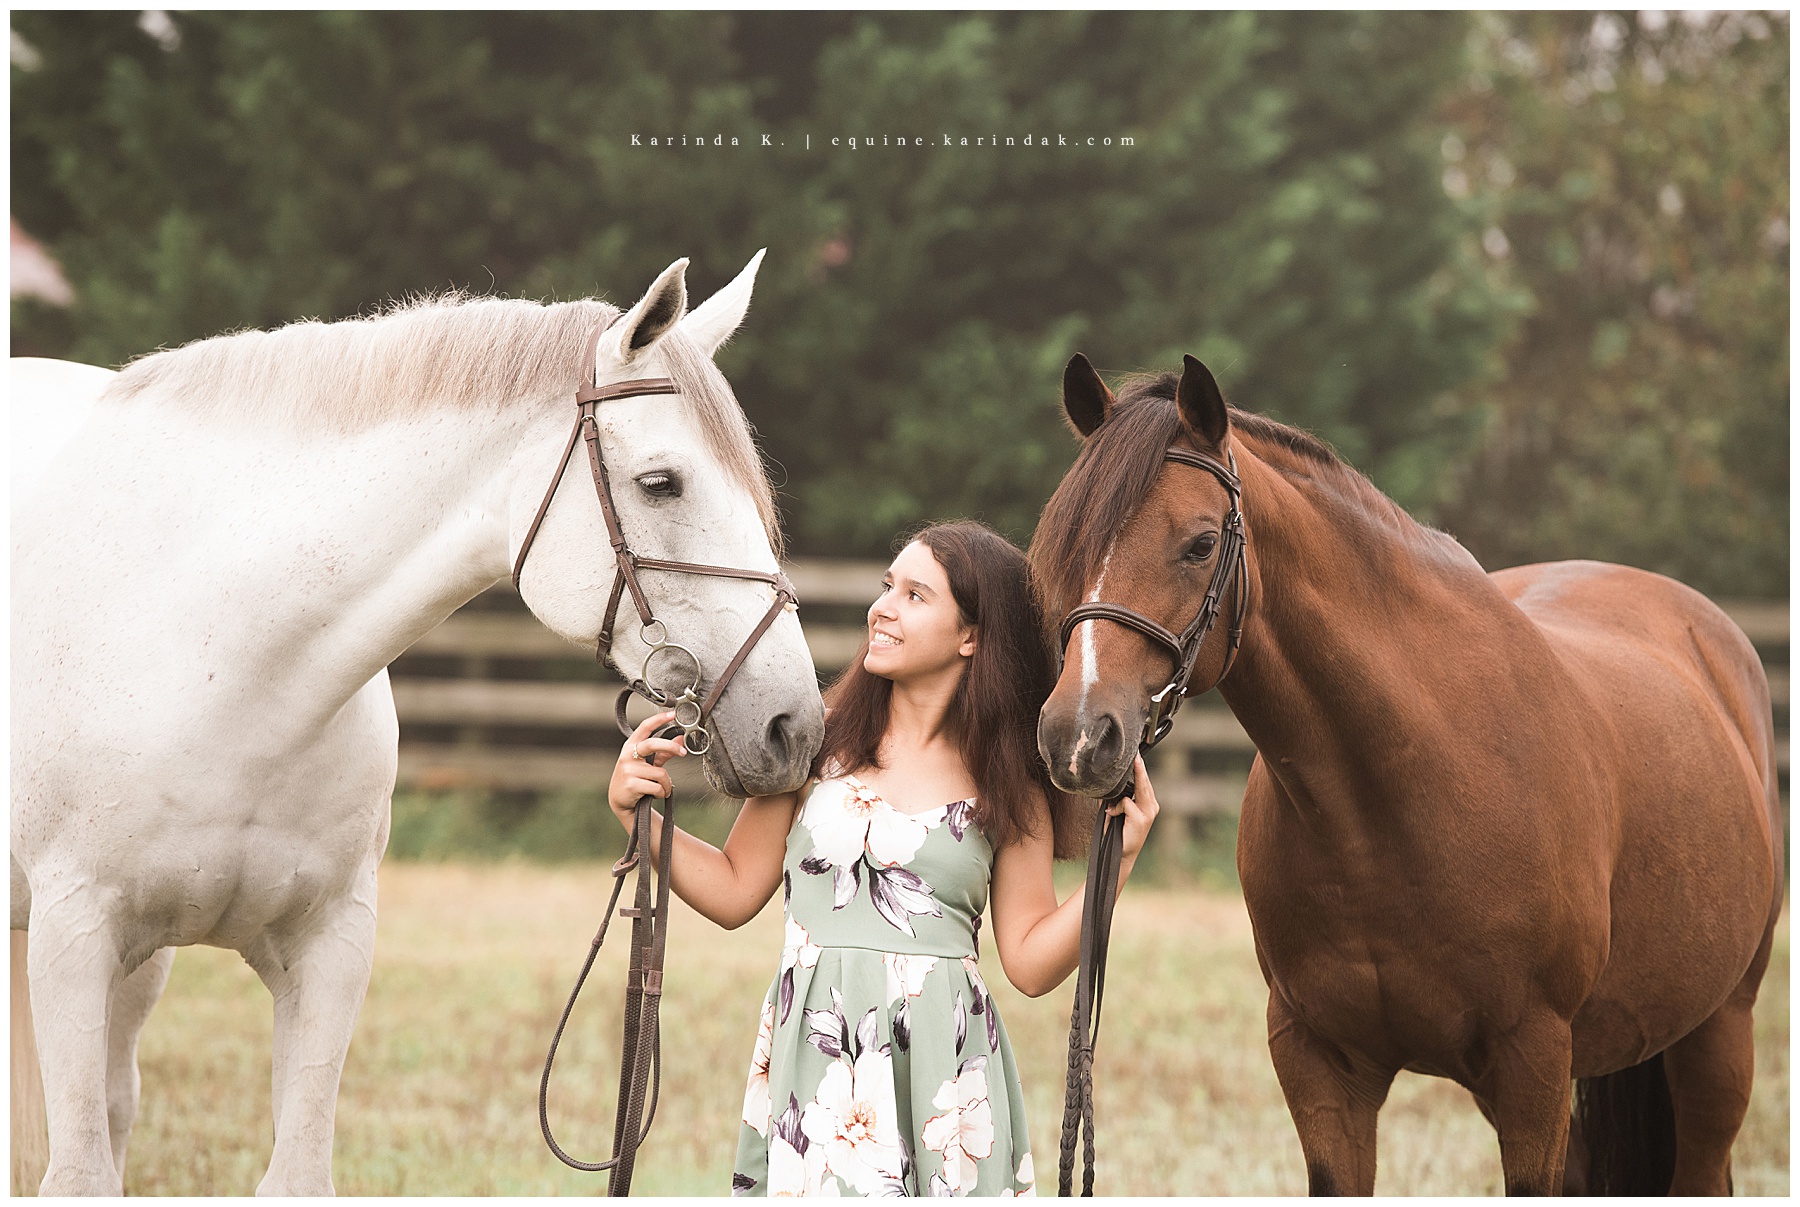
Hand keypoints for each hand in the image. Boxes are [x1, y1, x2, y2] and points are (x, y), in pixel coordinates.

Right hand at [608, 711, 687, 829]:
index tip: (673, 714)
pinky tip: (656, 794)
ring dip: (666, 784)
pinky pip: (657, 787)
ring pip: (660, 773)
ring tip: (662, 788)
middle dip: (671, 747)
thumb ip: (664, 752)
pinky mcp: (632, 785)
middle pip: (652, 744)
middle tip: (683, 753)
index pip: (644, 727)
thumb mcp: (646, 763)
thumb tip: (681, 740)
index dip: (658, 719)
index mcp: (631, 746)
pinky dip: (662, 793)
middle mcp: (628, 755)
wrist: (620, 800)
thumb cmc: (635, 778)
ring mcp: (628, 770)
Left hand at [1106, 754, 1160, 859]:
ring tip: (1123, 780)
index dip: (1140, 768)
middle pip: (1144, 782)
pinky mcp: (1140, 819)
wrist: (1120, 856)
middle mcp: (1152, 806)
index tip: (1136, 755)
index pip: (1144, 782)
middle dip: (1139, 767)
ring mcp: (1148, 813)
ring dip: (1126, 786)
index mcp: (1148, 804)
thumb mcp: (1118, 811)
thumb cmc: (1117, 833)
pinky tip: (1111, 813)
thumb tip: (1109, 784)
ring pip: (1138, 788)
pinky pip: (1126, 802)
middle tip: (1135, 755)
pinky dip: (1116, 807)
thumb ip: (1118, 798)